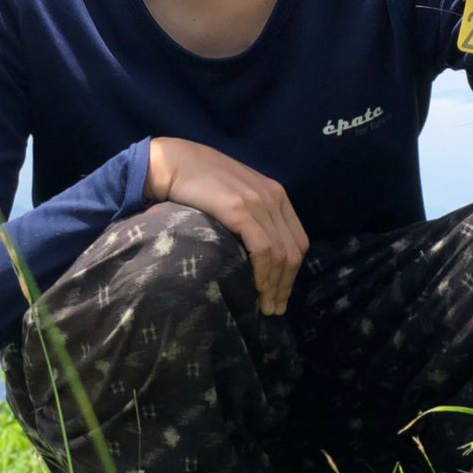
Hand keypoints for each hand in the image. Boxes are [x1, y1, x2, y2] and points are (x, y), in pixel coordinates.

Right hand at [145, 137, 309, 315]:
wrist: (174, 162)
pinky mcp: (240, 209)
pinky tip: (256, 287)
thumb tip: (258, 256)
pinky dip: (263, 272)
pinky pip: (263, 249)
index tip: (280, 294)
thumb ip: (252, 218)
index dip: (293, 272)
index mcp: (277, 195)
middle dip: (286, 284)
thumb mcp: (236, 197)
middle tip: (274, 309)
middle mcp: (274, 198)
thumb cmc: (199, 183)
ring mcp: (259, 203)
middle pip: (293, 250)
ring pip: (280, 253)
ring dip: (275, 285)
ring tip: (265, 306)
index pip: (298, 241)